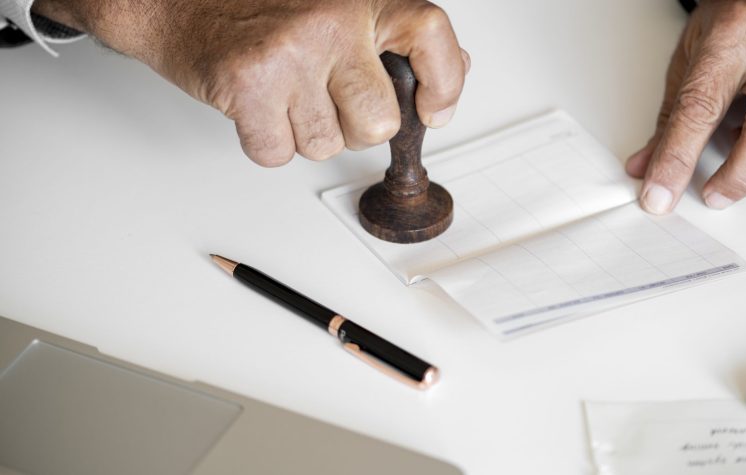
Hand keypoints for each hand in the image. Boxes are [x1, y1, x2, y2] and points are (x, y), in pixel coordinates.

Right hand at [32, 0, 469, 166]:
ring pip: (326, 146)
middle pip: (378, 122)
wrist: (174, 0)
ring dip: (303, 134)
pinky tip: (253, 106)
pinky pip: (279, 154)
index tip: (433, 111)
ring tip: (280, 94)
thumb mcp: (334, 9)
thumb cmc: (256, 8)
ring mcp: (291, 53)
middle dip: (353, 129)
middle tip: (324, 101)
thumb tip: (451, 75)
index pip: (430, 36)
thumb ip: (391, 40)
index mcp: (359, 0)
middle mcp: (332, 21)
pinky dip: (265, 143)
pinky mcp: (250, 86)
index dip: (445, 84)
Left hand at [626, 0, 745, 212]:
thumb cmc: (736, 18)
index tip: (659, 194)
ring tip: (742, 159)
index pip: (700, 106)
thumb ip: (670, 114)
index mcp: (734, 35)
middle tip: (713, 195)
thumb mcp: (690, 54)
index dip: (677, 158)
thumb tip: (645, 167)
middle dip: (742, 173)